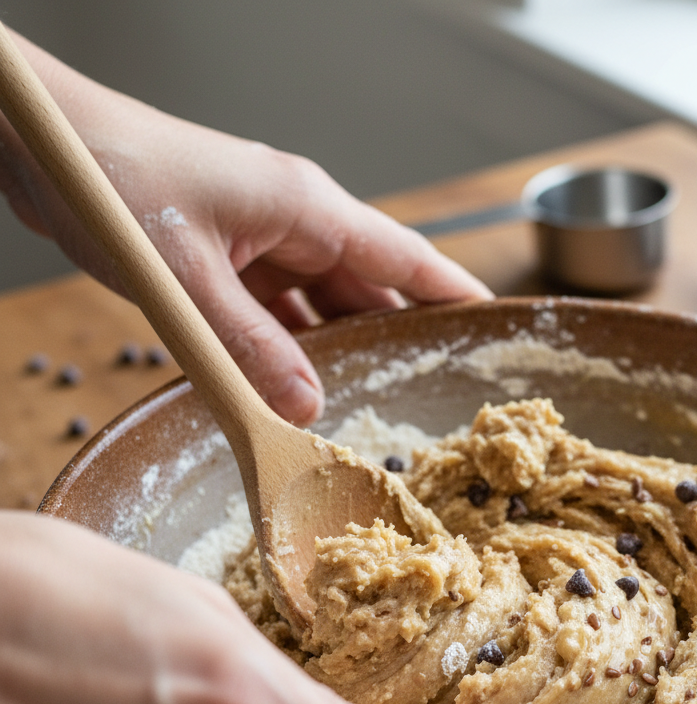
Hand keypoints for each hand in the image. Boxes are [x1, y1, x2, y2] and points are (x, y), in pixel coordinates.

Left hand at [0, 32, 490, 427]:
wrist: (43, 144)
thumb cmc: (114, 178)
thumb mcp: (188, 274)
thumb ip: (249, 346)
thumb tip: (306, 409)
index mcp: (309, 209)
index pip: (407, 257)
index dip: (454, 293)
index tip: (495, 325)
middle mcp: (298, 223)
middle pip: (372, 289)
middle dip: (399, 336)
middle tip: (431, 390)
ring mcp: (266, 241)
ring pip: (325, 304)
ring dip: (340, 350)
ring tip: (368, 399)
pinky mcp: (233, 259)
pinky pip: (280, 312)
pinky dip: (290, 348)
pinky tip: (294, 384)